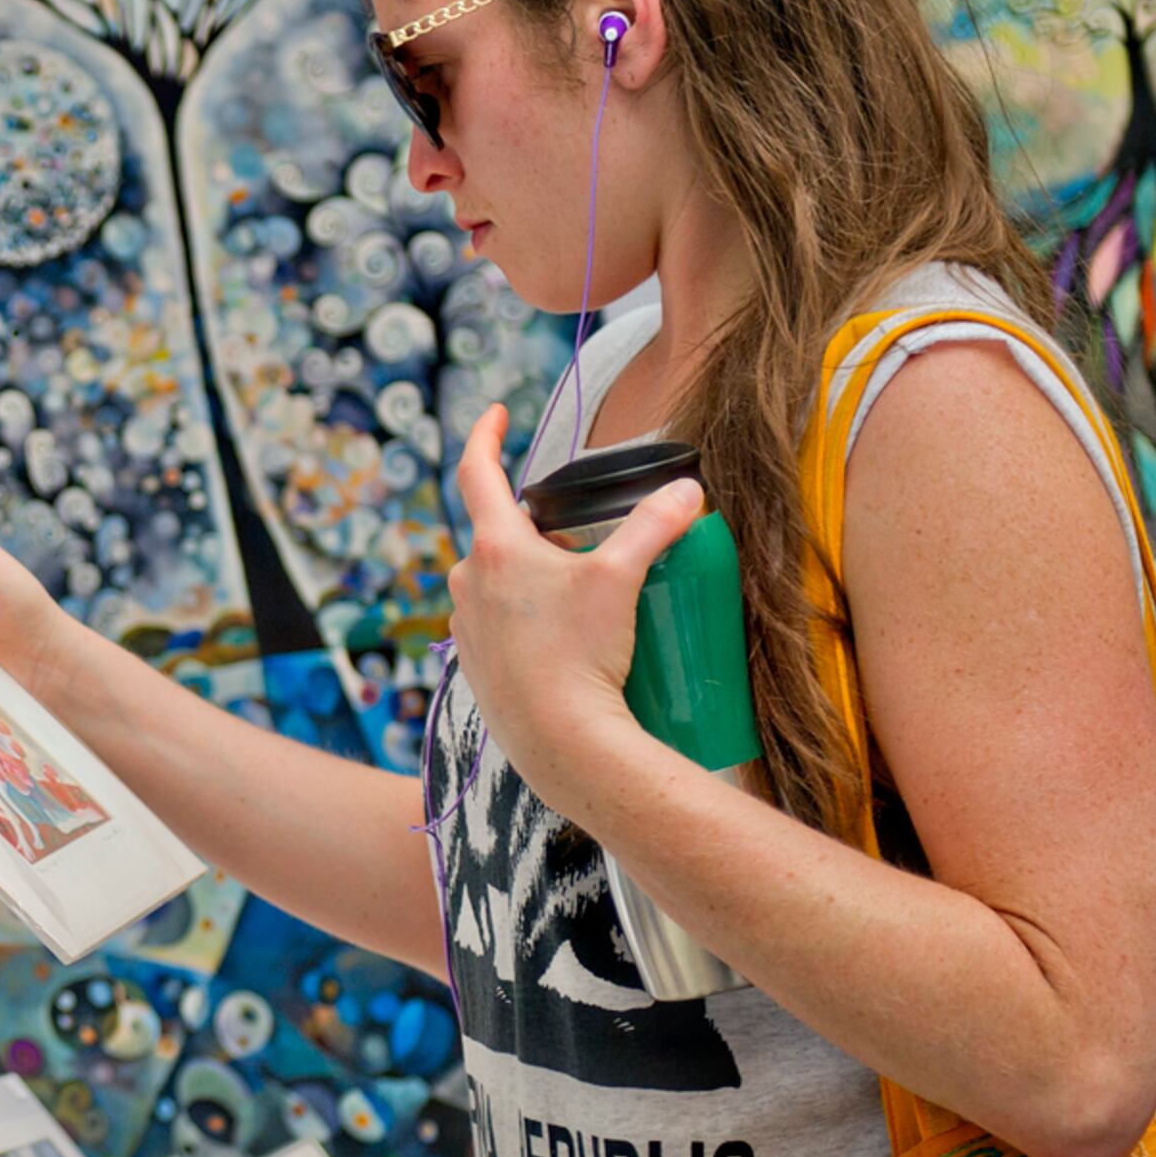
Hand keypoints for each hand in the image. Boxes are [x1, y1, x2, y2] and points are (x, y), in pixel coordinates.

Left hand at [447, 404, 704, 807]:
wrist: (560, 743)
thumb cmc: (582, 657)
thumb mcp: (621, 580)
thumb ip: (655, 527)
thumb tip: (689, 491)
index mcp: (494, 548)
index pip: (477, 472)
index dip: (487, 435)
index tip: (497, 413)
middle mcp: (468, 583)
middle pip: (499, 534)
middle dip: (537, 530)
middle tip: (580, 541)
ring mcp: (467, 628)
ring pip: (498, 582)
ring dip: (531, 578)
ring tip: (578, 599)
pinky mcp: (476, 667)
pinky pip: (499, 625)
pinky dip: (527, 620)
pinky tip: (562, 641)